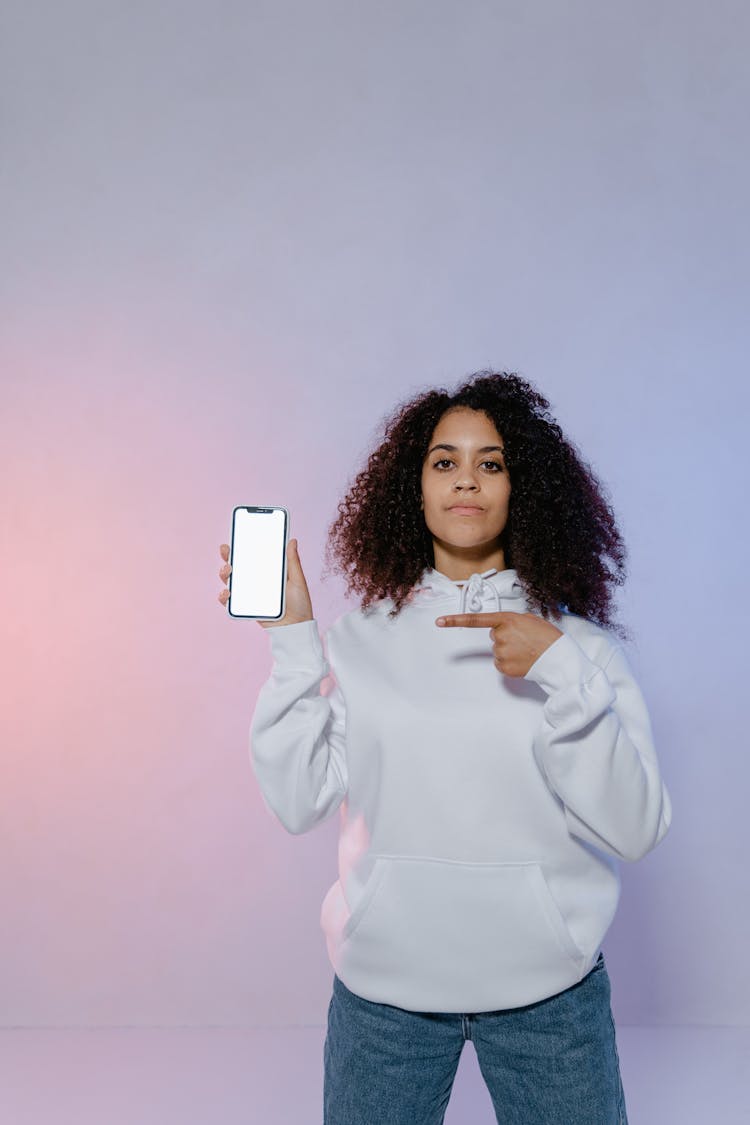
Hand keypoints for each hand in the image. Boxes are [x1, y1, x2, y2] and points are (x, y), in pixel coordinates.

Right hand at [218, 538, 314, 627]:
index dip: (242, 546)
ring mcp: (249, 594)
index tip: (236, 537)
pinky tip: (227, 592)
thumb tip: (292, 540)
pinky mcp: (245, 608)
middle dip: (228, 556)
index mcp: (268, 571)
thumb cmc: (299, 604)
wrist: (295, 628)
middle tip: (226, 551)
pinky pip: (230, 602)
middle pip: (238, 566)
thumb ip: (292, 561)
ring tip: (228, 571)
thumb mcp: (298, 580)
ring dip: (224, 574)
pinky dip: (224, 596)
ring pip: (231, 581)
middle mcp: (256, 581)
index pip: (252, 556)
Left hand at [435, 610, 562, 677]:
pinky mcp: (503, 667)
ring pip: (497, 650)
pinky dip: (510, 662)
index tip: (440, 622)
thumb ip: (512, 621)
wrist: (558, 657)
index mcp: (506, 620)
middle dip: (506, 637)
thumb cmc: (547, 637)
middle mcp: (500, 636)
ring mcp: (500, 653)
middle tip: (523, 640)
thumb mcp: (529, 619)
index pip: (475, 620)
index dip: (455, 621)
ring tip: (526, 650)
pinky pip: (500, 663)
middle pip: (494, 636)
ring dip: (509, 650)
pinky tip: (522, 660)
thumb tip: (504, 628)